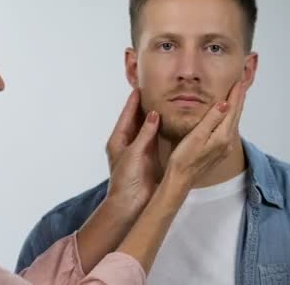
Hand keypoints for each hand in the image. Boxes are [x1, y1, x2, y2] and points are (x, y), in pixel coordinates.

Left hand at [105, 89, 160, 216]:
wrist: (131, 204)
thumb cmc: (127, 179)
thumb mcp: (134, 153)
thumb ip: (144, 134)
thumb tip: (153, 114)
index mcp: (118, 140)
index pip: (127, 115)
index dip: (134, 100)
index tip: (141, 86)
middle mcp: (129, 143)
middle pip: (137, 119)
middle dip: (145, 105)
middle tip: (156, 90)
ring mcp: (140, 150)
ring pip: (148, 128)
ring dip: (155, 116)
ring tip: (165, 100)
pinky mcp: (151, 158)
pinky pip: (157, 139)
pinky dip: (162, 129)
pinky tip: (171, 121)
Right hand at [164, 80, 246, 190]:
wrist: (181, 180)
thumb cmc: (184, 158)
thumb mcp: (197, 136)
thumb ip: (211, 119)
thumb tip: (225, 103)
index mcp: (222, 136)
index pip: (232, 110)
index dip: (235, 94)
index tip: (239, 80)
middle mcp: (227, 141)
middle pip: (236, 115)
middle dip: (238, 99)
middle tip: (241, 83)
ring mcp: (224, 147)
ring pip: (232, 122)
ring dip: (235, 108)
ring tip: (236, 95)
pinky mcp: (219, 151)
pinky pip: (228, 129)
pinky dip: (229, 118)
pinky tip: (226, 115)